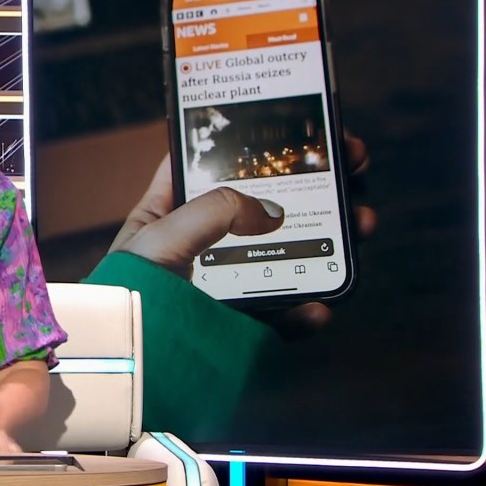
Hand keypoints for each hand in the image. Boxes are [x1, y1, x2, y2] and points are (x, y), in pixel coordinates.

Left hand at [110, 134, 375, 335]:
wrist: (124, 356)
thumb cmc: (128, 288)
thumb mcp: (164, 232)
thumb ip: (216, 210)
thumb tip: (272, 211)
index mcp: (177, 208)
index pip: (221, 163)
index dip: (260, 143)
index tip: (304, 130)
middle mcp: (206, 240)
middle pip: (268, 204)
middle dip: (315, 185)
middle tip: (352, 166)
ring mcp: (227, 282)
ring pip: (289, 254)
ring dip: (332, 238)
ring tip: (360, 223)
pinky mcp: (240, 325)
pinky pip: (283, 314)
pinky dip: (307, 312)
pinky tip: (319, 308)